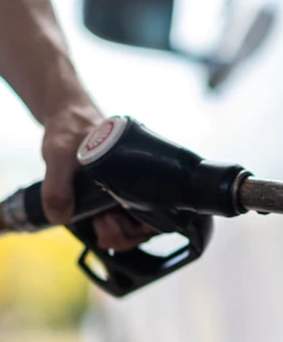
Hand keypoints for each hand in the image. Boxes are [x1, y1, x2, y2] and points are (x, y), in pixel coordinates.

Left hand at [41, 106, 154, 249]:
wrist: (66, 114)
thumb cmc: (72, 125)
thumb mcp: (59, 153)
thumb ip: (57, 185)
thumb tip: (61, 217)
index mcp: (138, 171)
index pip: (160, 210)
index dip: (142, 227)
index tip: (113, 222)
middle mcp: (139, 180)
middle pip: (149, 222)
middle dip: (127, 234)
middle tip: (102, 228)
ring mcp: (129, 187)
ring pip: (137, 222)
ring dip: (120, 233)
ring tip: (99, 227)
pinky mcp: (116, 192)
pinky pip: (125, 217)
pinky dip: (114, 227)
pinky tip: (97, 225)